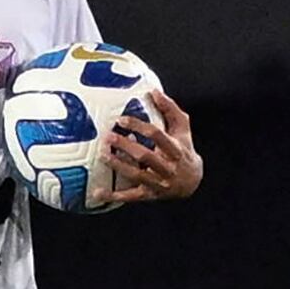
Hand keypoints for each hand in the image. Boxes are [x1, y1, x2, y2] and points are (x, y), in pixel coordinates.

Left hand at [93, 91, 202, 205]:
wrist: (193, 181)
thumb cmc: (184, 149)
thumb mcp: (182, 128)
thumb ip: (170, 109)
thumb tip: (154, 91)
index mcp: (175, 150)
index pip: (157, 136)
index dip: (139, 126)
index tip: (121, 119)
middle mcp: (168, 168)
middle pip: (145, 156)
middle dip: (126, 146)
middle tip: (108, 137)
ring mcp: (158, 183)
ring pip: (136, 175)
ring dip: (118, 165)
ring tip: (102, 155)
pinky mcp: (149, 195)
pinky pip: (130, 197)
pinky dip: (113, 196)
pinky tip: (97, 193)